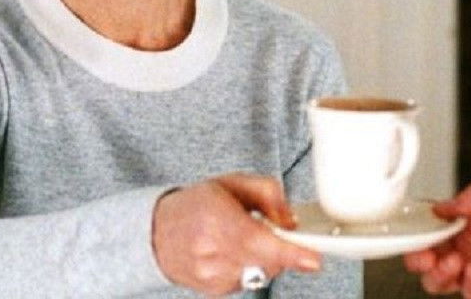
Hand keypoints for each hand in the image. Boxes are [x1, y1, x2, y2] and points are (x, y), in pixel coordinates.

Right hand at [152, 173, 321, 294]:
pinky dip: (253, 266)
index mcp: (215, 219)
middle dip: (282, 246)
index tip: (313, 259)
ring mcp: (212, 276)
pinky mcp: (216, 290)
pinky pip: (251, 281)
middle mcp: (211, 252)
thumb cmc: (196, 205)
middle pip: (267, 259)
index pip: (259, 240)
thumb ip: (269, 193)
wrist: (156, 233)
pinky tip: (235, 252)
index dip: (290, 252)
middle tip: (272, 228)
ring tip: (244, 237)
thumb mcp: (233, 182)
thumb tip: (291, 219)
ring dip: (266, 256)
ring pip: (263, 272)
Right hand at [403, 184, 470, 298]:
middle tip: (426, 254)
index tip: (416, 230)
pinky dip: (462, 285)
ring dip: (437, 271)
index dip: (425, 227)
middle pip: (435, 252)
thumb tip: (446, 202)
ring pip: (443, 276)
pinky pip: (466, 293)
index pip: (443, 222)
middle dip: (422, 253)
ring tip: (449, 263)